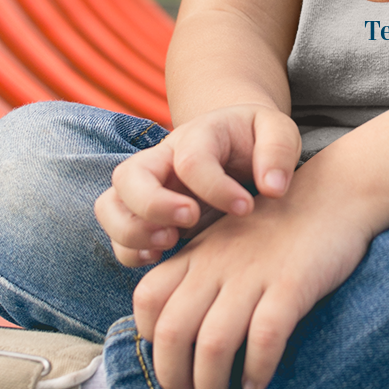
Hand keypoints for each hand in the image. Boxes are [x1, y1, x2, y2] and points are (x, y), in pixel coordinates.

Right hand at [94, 105, 301, 267]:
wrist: (237, 142)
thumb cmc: (256, 140)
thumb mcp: (278, 130)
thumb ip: (278, 151)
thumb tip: (272, 188)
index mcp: (196, 135)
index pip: (189, 159)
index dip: (215, 188)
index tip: (245, 208)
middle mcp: (161, 160)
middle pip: (127, 176)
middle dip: (154, 205)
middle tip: (191, 220)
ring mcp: (146, 188)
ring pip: (109, 206)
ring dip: (132, 231)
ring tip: (170, 243)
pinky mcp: (143, 216)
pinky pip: (116, 237)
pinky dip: (130, 252)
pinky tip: (163, 257)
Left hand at [132, 170, 372, 388]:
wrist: (335, 195)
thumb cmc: (278, 229)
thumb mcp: (225, 242)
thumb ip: (199, 275)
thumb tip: (177, 334)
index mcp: (197, 252)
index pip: (147, 300)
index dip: (149, 341)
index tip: (170, 363)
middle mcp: (217, 262)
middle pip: (174, 331)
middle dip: (174, 378)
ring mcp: (254, 273)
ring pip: (214, 343)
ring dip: (211, 385)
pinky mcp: (292, 285)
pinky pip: (265, 338)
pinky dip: (256, 369)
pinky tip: (256, 384)